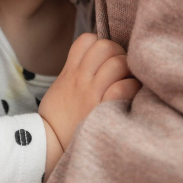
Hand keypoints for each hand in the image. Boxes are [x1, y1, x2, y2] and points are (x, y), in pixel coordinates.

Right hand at [39, 33, 141, 174]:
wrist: (50, 143)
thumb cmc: (58, 115)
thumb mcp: (61, 85)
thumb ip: (76, 69)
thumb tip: (95, 57)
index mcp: (71, 71)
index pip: (87, 39)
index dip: (100, 43)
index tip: (105, 57)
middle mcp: (82, 78)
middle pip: (106, 46)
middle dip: (118, 52)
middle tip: (121, 68)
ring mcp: (93, 93)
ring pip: (118, 63)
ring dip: (128, 69)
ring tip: (127, 79)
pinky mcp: (104, 109)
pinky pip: (123, 87)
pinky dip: (132, 87)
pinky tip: (131, 93)